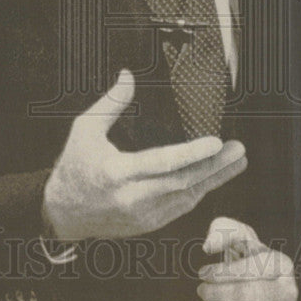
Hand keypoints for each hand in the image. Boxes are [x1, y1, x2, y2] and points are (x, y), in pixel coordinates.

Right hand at [43, 71, 246, 239]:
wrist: (62, 212)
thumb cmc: (74, 167)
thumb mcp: (85, 129)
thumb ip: (111, 103)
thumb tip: (128, 75)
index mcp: (116, 173)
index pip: (161, 163)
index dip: (191, 153)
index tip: (215, 142)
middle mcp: (132, 197)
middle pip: (183, 182)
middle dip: (215, 166)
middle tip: (237, 149)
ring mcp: (142, 215)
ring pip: (187, 197)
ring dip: (214, 179)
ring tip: (236, 161)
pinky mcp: (148, 224)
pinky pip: (180, 207)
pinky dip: (199, 190)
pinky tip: (214, 177)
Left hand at [197, 216, 297, 300]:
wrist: (264, 286)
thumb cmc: (248, 259)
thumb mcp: (238, 236)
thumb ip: (222, 231)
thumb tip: (209, 245)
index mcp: (282, 264)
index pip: (250, 269)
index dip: (222, 272)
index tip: (203, 272)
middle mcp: (287, 291)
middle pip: (244, 296)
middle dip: (215, 294)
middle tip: (201, 290)